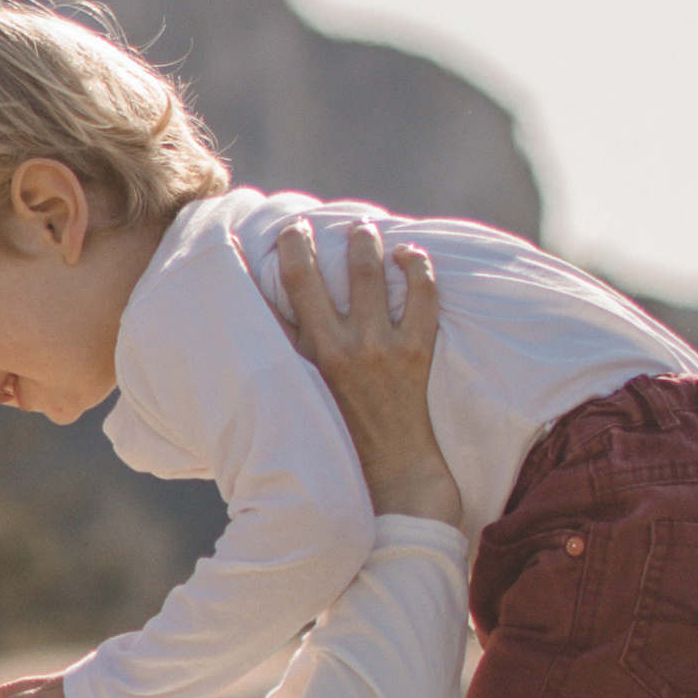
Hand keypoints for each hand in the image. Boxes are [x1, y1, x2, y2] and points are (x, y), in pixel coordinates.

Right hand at [270, 221, 462, 530]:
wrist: (391, 473)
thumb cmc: (340, 436)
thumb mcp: (303, 394)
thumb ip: (293, 355)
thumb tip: (276, 319)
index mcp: (309, 355)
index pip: (291, 284)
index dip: (289, 247)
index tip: (291, 229)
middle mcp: (342, 346)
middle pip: (329, 270)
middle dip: (327, 237)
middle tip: (331, 223)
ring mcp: (381, 348)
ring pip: (374, 273)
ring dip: (369, 243)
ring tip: (367, 228)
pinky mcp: (417, 353)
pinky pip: (422, 296)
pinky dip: (418, 269)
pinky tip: (412, 256)